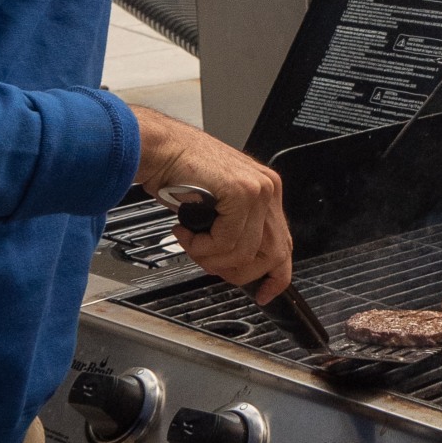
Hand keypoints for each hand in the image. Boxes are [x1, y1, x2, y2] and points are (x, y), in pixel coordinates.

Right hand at [130, 106, 291, 301]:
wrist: (157, 148)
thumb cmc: (178, 172)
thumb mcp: (215, 206)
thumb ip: (233, 229)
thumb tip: (236, 265)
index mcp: (265, 192)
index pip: (283, 244)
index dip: (276, 277)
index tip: (264, 294)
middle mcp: (267, 189)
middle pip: (269, 255)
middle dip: (234, 270)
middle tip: (207, 261)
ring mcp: (258, 189)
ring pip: (244, 252)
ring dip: (210, 257)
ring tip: (190, 241)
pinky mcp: (241, 191)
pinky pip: (227, 241)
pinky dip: (201, 246)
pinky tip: (185, 230)